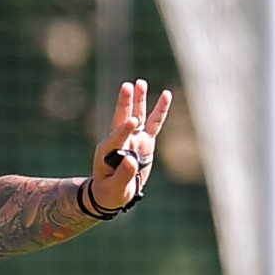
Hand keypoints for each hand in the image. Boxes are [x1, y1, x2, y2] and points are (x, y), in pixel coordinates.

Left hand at [90, 79, 172, 211]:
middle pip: (122, 117)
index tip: (132, 122)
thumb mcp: (116, 188)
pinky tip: (166, 95)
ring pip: (137, 115)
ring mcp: (134, 139)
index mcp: (108, 150)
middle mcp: (121, 140)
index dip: (124, 129)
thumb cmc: (111, 191)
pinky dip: (160, 110)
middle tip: (127, 86)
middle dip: (125, 103)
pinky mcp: (145, 141)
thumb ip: (123, 175)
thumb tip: (132, 161)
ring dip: (138, 100)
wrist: (113, 192)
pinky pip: (154, 124)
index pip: (117, 136)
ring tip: (140, 82)